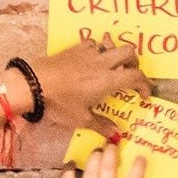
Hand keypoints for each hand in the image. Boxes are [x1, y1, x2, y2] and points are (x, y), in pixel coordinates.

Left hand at [17, 41, 148, 129]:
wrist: (32, 85)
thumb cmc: (59, 104)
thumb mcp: (81, 119)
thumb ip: (101, 125)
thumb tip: (116, 133)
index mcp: (107, 80)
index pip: (136, 76)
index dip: (145, 86)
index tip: (144, 96)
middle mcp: (101, 63)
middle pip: (129, 52)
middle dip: (134, 63)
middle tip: (130, 75)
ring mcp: (87, 53)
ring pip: (110, 43)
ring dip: (115, 52)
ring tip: (111, 65)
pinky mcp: (73, 49)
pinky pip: (92, 43)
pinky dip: (97, 50)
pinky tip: (90, 60)